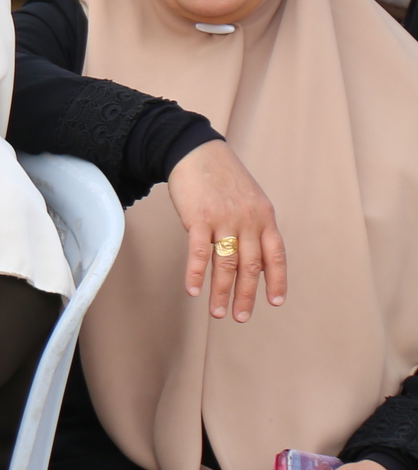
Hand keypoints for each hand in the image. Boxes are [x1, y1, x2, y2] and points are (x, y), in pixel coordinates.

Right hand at [166, 139, 285, 321]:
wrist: (196, 152)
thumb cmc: (222, 177)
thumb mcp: (249, 199)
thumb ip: (254, 227)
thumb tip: (254, 258)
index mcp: (264, 217)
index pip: (275, 255)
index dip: (276, 281)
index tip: (275, 302)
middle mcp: (248, 221)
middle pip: (250, 266)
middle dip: (246, 295)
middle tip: (241, 317)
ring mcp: (224, 220)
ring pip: (226, 264)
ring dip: (221, 291)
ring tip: (218, 312)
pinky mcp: (199, 218)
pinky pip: (199, 252)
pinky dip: (195, 273)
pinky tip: (192, 289)